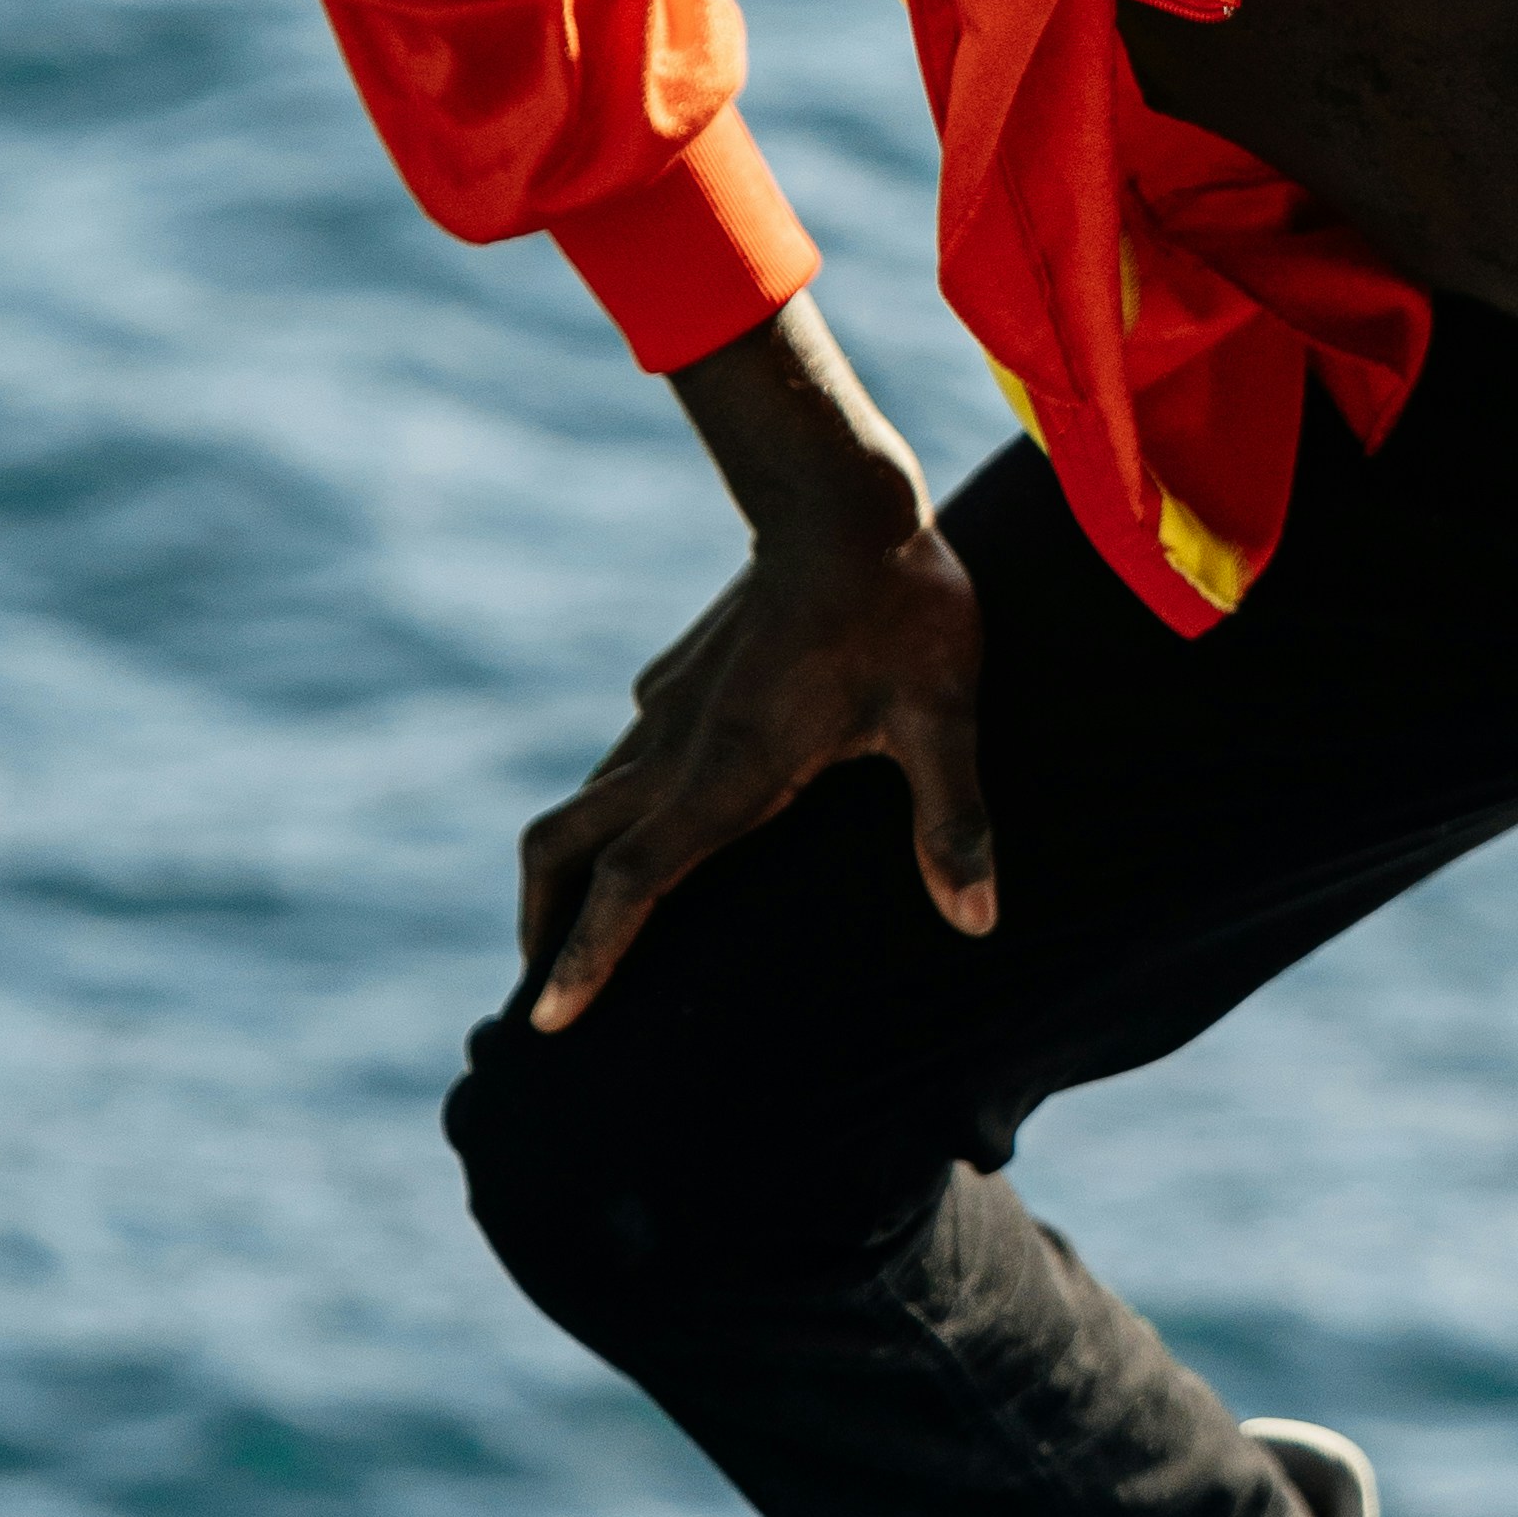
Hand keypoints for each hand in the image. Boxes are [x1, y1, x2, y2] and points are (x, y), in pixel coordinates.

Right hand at [518, 299, 992, 1025]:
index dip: (588, 954)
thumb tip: (977, 919)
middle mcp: (678, 745)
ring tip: (571, 935)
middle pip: (566, 846)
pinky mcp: (677, 682)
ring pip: (583, 803)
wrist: (842, 495)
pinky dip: (602, 822)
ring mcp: (667, 709)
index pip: (634, 879)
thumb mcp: (942, 713)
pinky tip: (643, 840)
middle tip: (540, 994)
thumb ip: (952, 818)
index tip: (547, 1020)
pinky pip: (619, 767)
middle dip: (541, 924)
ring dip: (564, 873)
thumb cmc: (900, 604)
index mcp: (730, 767)